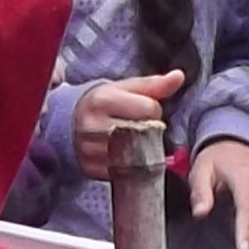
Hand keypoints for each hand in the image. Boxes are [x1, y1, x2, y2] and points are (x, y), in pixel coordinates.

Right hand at [72, 71, 186, 175]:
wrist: (70, 123)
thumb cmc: (103, 103)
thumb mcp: (125, 88)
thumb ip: (153, 85)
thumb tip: (179, 76)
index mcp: (102, 100)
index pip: (149, 109)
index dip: (153, 110)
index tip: (142, 111)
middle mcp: (93, 125)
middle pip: (144, 133)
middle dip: (148, 131)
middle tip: (138, 128)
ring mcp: (90, 149)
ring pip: (136, 155)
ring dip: (141, 150)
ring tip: (132, 141)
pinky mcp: (90, 169)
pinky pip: (123, 172)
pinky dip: (129, 166)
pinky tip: (124, 156)